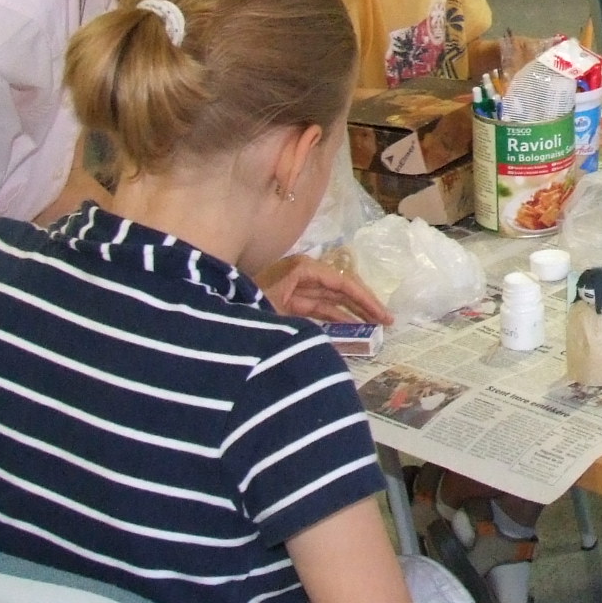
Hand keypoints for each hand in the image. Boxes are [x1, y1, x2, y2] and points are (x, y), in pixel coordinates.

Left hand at [260, 252, 392, 325]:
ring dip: (352, 314)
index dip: (366, 299)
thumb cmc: (247, 303)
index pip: (343, 283)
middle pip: (340, 289)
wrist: (214, 315)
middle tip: (387, 323)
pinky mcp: (288, 302)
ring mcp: (295, 288)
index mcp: (302, 268)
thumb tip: (340, 334)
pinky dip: (335, 319)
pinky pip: (318, 309)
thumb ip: (313, 320)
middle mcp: (302, 274)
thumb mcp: (280, 312)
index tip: (384, 316)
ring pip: (331, 301)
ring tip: (374, 329)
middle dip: (364, 306)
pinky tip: (351, 330)